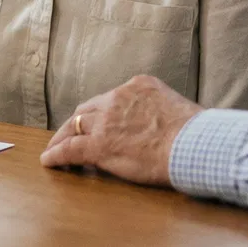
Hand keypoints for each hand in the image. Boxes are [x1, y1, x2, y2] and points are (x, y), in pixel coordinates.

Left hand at [39, 75, 201, 186]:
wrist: (195, 144)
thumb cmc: (198, 134)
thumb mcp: (178, 107)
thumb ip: (161, 111)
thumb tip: (164, 125)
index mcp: (139, 86)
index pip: (111, 99)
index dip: (102, 112)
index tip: (98, 121)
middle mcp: (118, 98)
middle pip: (88, 109)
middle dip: (78, 121)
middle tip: (69, 133)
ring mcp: (106, 121)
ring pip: (74, 126)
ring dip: (63, 137)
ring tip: (55, 147)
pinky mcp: (100, 144)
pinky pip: (70, 148)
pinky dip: (57, 154)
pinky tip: (49, 161)